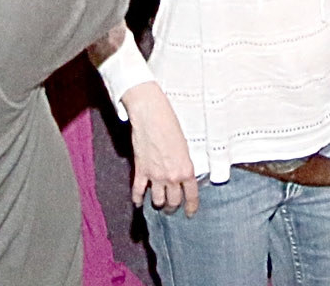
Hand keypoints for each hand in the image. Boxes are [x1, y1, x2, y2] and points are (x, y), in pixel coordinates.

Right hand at [126, 83, 197, 215]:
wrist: (151, 115)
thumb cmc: (170, 125)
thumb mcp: (185, 146)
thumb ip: (184, 164)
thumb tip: (182, 174)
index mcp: (186, 169)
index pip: (191, 196)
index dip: (191, 207)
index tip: (189, 213)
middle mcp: (171, 176)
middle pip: (173, 202)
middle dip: (172, 207)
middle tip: (171, 208)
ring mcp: (155, 176)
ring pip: (157, 201)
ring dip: (157, 204)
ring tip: (158, 204)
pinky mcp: (140, 171)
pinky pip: (138, 191)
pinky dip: (138, 199)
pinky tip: (138, 202)